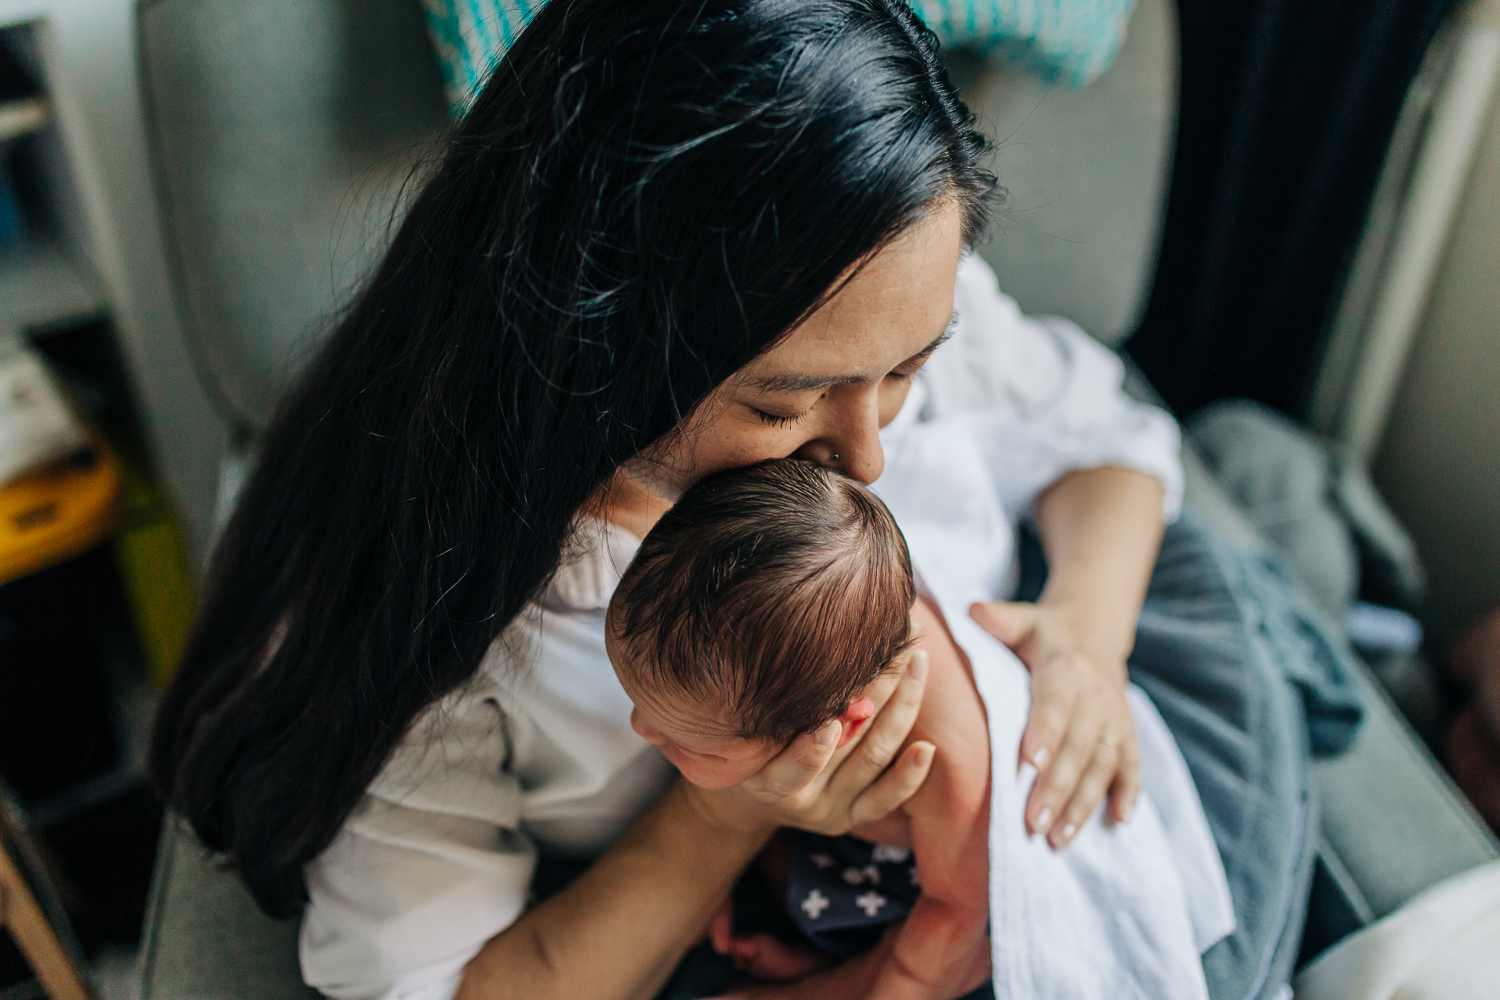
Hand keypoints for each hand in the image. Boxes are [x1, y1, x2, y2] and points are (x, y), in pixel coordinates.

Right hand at [682, 647, 934, 838]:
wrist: (755, 792)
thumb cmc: (750, 743)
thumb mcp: (747, 732)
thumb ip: (774, 708)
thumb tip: (806, 643)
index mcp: (765, 781)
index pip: (791, 768)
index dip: (812, 749)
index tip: (832, 717)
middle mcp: (801, 799)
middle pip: (848, 746)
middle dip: (876, 691)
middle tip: (895, 643)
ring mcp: (832, 809)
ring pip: (874, 756)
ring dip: (902, 707)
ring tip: (917, 662)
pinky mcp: (855, 816)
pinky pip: (887, 798)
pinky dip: (910, 774)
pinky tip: (927, 748)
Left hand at [969, 600, 1138, 847]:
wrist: (1093, 631)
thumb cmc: (1042, 633)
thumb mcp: (1022, 619)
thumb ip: (998, 619)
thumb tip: (974, 611)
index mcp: (1065, 666)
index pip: (1056, 701)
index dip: (1046, 730)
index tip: (1030, 762)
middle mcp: (1096, 694)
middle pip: (1078, 745)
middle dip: (1057, 787)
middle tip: (1033, 823)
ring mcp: (1114, 717)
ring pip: (1103, 764)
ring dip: (1084, 803)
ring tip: (1059, 838)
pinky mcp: (1126, 734)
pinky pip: (1131, 766)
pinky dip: (1128, 794)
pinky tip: (1118, 823)